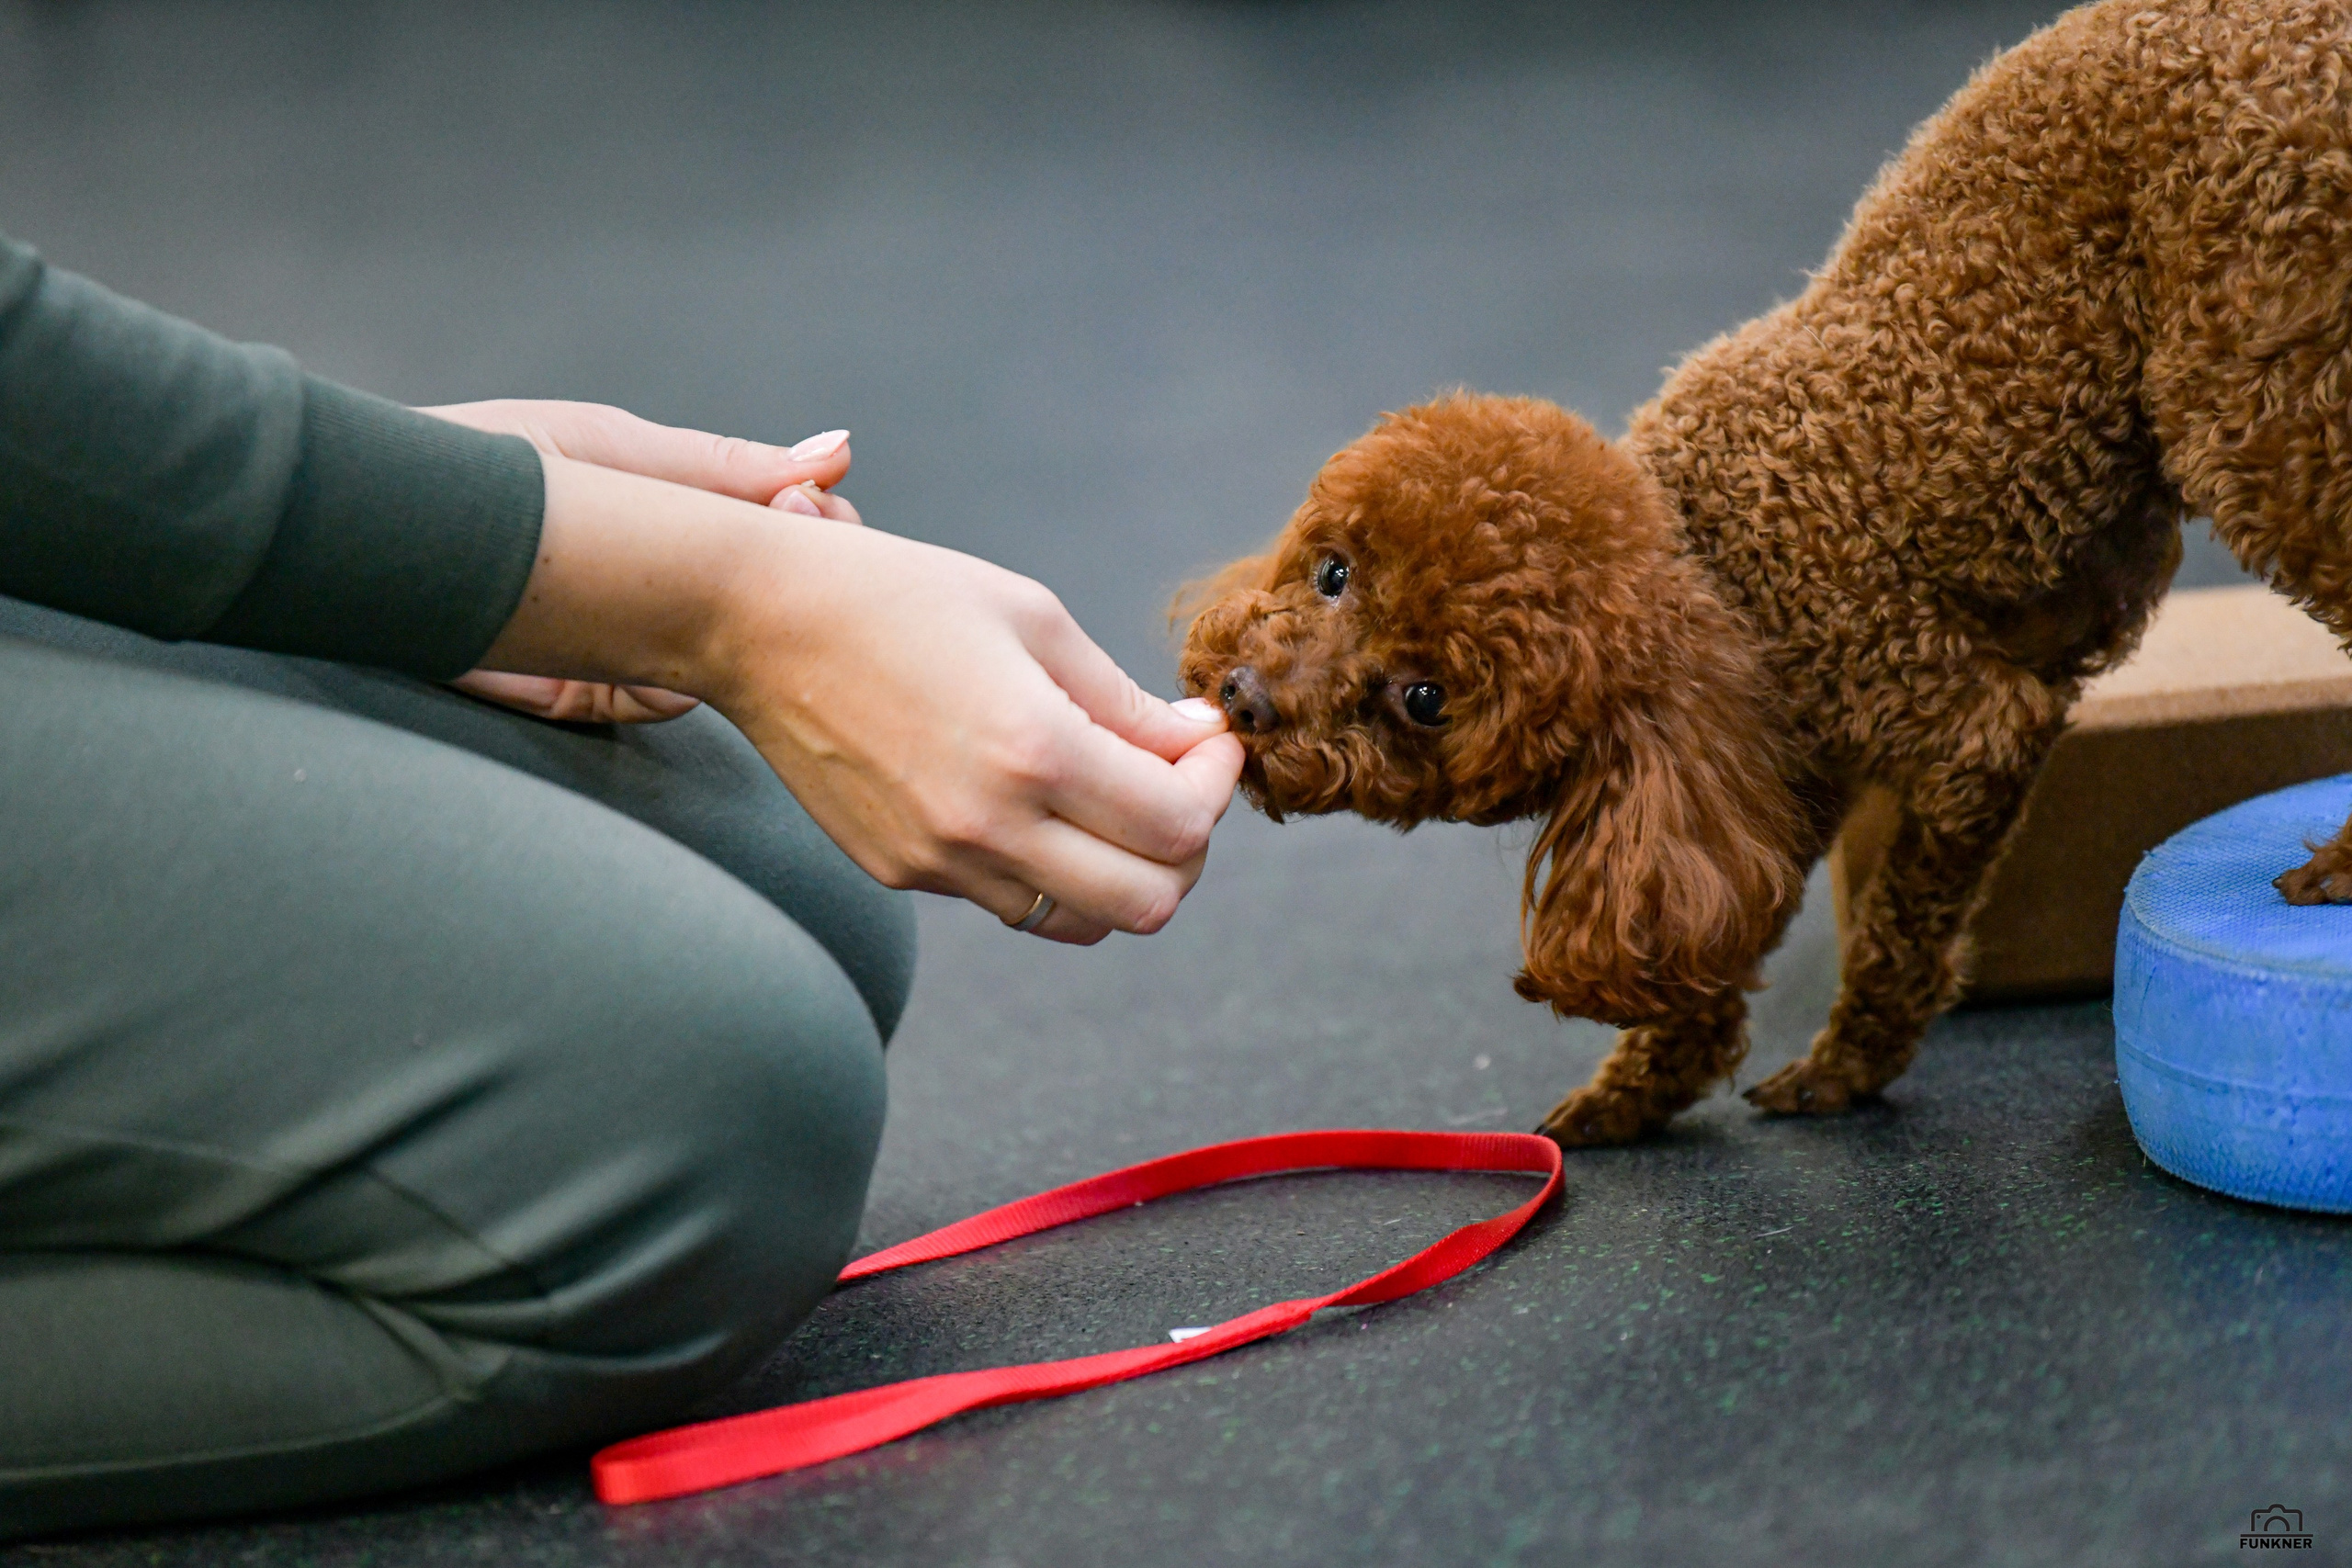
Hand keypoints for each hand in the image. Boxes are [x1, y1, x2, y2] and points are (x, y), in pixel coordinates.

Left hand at [422, 399, 861, 721]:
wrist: (362, 522)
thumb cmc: (474, 468)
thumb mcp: (609, 450)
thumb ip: (718, 466)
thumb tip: (835, 453)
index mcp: (675, 530)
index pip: (782, 540)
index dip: (818, 529)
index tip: (829, 506)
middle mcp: (659, 600)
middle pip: (771, 613)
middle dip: (803, 581)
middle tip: (807, 537)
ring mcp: (624, 653)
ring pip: (727, 665)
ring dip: (743, 631)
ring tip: (734, 570)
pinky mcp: (578, 696)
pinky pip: (658, 701)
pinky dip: (676, 673)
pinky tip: (671, 622)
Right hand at [475, 457, 1244, 941]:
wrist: (757, 623)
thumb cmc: (897, 597)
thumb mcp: (1033, 620)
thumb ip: (1125, 700)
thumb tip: (1198, 742)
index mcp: (1035, 751)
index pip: (1180, 826)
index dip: (1218, 786)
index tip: (1209, 741)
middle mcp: (989, 826)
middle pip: (1149, 906)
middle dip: (1188, 848)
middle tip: (1178, 786)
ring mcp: (940, 863)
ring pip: (1082, 922)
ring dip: (1120, 870)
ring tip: (1112, 800)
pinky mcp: (902, 873)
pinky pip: (1011, 900)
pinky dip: (1048, 866)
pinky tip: (1030, 798)